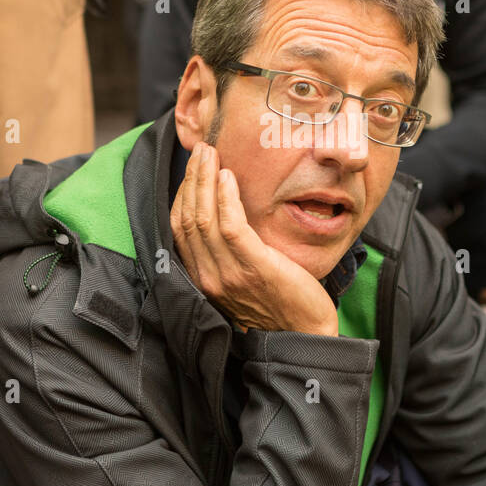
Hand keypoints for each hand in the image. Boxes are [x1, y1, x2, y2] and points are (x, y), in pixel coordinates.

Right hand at [170, 142, 339, 336]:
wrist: (305, 336)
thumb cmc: (279, 304)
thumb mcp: (243, 278)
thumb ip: (228, 254)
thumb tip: (225, 216)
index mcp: (203, 279)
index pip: (180, 229)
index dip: (183, 194)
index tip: (193, 168)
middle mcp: (208, 278)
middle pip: (187, 218)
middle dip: (191, 179)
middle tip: (201, 150)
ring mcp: (229, 274)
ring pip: (203, 218)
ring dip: (205, 180)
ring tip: (211, 154)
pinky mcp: (253, 268)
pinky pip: (230, 226)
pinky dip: (225, 198)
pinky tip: (229, 177)